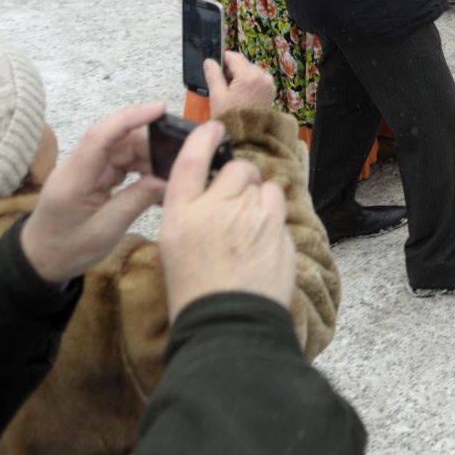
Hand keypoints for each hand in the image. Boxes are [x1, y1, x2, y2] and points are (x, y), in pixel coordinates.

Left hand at [18, 102, 168, 285]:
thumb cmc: (67, 249)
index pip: (100, 136)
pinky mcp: (94, 176)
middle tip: (182, 160)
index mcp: (74, 178)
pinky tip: (158, 181)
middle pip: (119, 141)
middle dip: (152, 145)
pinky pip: (123, 163)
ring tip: (172, 175)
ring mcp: (87, 169)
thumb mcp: (105, 232)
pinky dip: (143, 169)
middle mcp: (79, 166)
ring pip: (125, 150)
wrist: (39, 261)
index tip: (160, 109)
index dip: (131, 118)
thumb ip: (135, 201)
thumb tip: (168, 179)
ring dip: (150, 158)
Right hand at [157, 120, 294, 322]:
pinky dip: (274, 220)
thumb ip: (193, 213)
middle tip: (235, 206)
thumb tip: (212, 192)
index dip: (203, 137)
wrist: (228, 326)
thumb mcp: (175, 248)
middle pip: (238, 168)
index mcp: (182, 214)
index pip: (191, 158)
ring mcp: (252, 217)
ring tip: (250, 229)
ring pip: (265, 186)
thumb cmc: (195, 293)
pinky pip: (279, 210)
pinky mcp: (279, 230)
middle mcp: (217, 208)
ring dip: (260, 198)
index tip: (213, 129)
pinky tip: (263, 245)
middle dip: (240, 179)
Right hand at [206, 50, 274, 118]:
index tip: (214, 68)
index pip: (235, 57)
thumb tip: (210, 61)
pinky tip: (240, 95)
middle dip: (231, 70)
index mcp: (250, 75)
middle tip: (220, 85)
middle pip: (243, 64)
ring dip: (240, 76)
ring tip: (230, 92)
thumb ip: (213, 75)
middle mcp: (263, 76)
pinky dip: (248, 83)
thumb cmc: (231, 117)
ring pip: (251, 71)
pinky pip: (257, 80)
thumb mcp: (217, 96)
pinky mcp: (270, 91)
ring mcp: (269, 83)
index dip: (223, 60)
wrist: (248, 138)